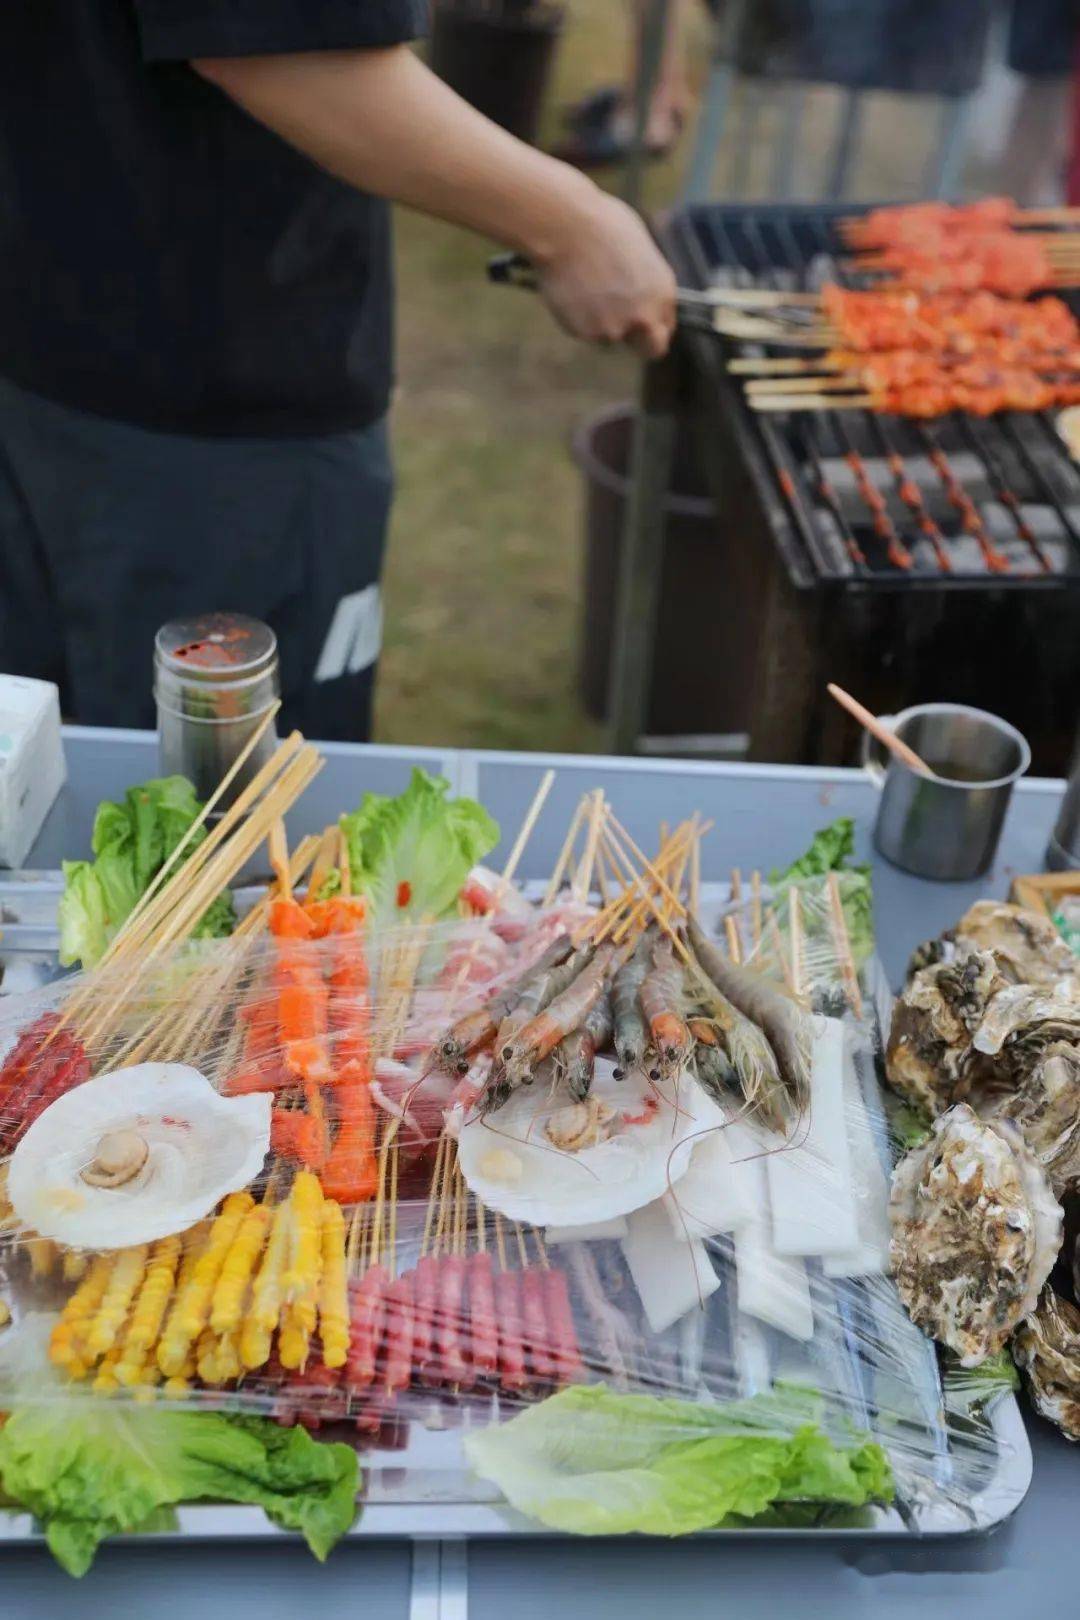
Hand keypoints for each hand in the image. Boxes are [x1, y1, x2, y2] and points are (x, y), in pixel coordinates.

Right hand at [534, 184, 676, 358]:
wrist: (565, 226)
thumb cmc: (601, 224)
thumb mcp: (639, 249)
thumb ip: (645, 282)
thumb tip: (640, 294)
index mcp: (662, 293)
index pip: (665, 331)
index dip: (652, 327)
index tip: (639, 322)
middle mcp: (643, 317)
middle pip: (647, 349)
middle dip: (636, 341)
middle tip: (617, 322)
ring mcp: (613, 328)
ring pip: (608, 337)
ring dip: (599, 322)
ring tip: (585, 287)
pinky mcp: (585, 332)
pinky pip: (583, 331)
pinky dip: (577, 317)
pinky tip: (571, 289)